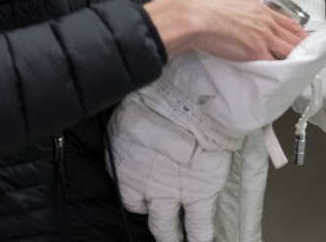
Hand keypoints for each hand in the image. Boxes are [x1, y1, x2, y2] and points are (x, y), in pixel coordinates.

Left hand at [110, 93, 236, 241]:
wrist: (190, 103)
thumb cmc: (159, 97)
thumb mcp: (131, 113)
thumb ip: (133, 130)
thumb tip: (134, 129)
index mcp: (124, 163)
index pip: (127, 190)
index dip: (137, 194)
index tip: (144, 195)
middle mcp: (142, 184)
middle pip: (143, 211)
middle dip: (151, 220)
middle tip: (158, 228)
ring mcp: (171, 192)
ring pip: (165, 226)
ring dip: (169, 235)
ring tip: (176, 241)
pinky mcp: (200, 194)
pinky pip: (199, 226)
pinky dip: (200, 236)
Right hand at [145, 0, 307, 60]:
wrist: (195, 16)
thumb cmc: (200, 8)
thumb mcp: (218, 1)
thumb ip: (220, 4)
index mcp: (260, 9)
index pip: (289, 23)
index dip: (300, 35)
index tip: (304, 42)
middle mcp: (266, 22)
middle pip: (295, 39)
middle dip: (304, 51)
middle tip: (308, 62)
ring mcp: (264, 37)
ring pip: (291, 52)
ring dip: (297, 63)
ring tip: (300, 74)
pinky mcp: (256, 52)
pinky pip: (276, 65)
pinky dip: (283, 73)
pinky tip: (287, 80)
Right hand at [293, 45, 325, 140]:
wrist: (293, 41)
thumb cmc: (323, 49)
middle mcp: (313, 101)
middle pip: (324, 124)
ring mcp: (299, 100)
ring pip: (311, 120)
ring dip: (320, 122)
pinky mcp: (289, 97)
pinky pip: (301, 112)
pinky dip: (308, 113)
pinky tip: (312, 109)